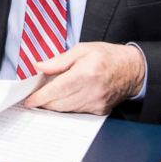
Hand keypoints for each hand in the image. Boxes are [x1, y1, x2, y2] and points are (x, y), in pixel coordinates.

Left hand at [22, 42, 145, 114]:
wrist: (132, 69)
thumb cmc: (107, 56)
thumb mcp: (82, 49)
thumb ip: (58, 60)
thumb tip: (39, 67)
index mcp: (86, 73)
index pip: (56, 90)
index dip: (39, 97)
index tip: (28, 100)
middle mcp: (91, 91)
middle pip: (59, 103)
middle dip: (43, 102)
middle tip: (33, 97)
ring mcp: (96, 103)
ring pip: (66, 110)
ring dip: (53, 105)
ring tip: (46, 96)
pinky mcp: (100, 111)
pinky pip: (76, 112)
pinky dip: (66, 107)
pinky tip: (62, 99)